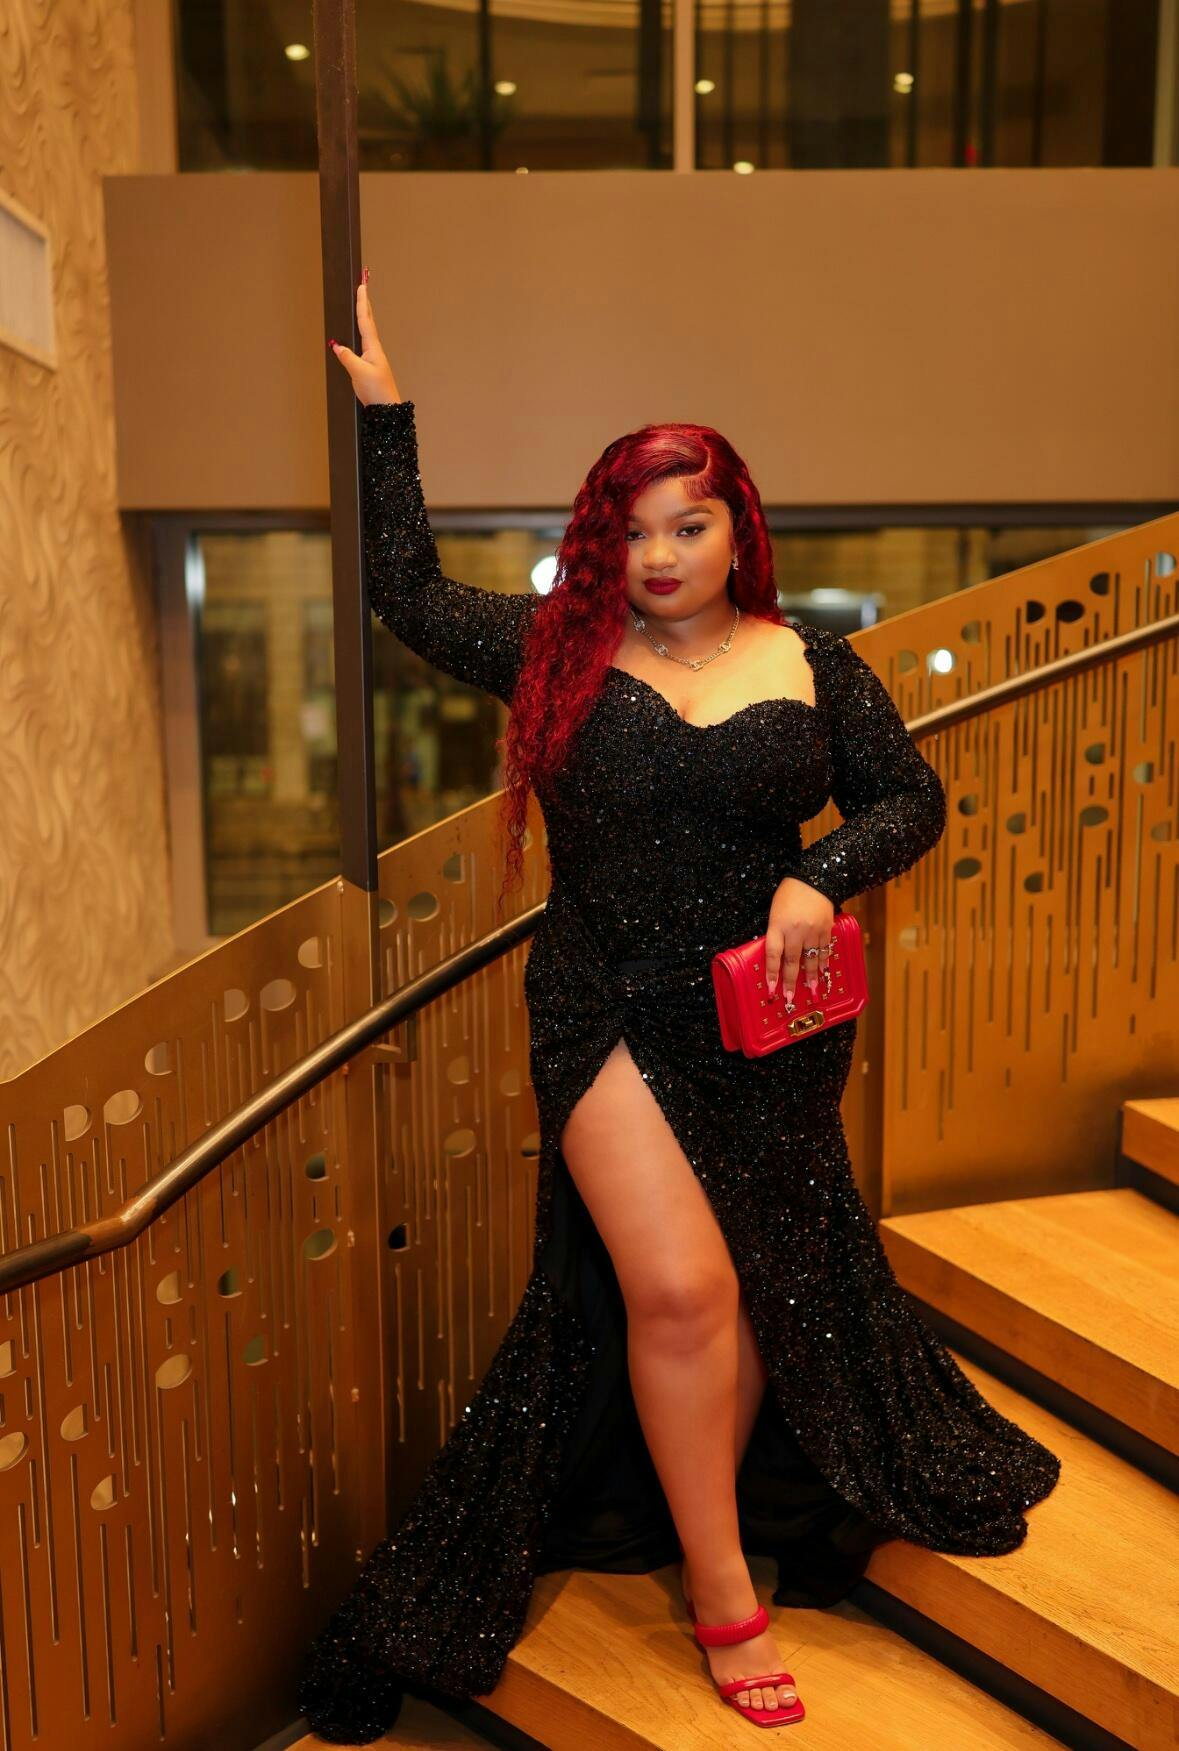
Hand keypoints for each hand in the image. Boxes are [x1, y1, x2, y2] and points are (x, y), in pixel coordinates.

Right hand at [329, 277, 401, 405]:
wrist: (387, 409)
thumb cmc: (376, 391)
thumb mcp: (358, 372)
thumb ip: (346, 357)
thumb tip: (337, 346)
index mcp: (373, 348)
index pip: (365, 320)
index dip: (362, 302)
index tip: (362, 285)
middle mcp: (374, 350)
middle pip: (368, 322)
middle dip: (364, 304)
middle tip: (363, 287)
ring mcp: (373, 358)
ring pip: (367, 332)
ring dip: (364, 316)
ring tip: (362, 303)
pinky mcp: (370, 367)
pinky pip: (363, 344)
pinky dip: (360, 333)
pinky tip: (357, 335)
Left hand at [763, 877, 834, 1001]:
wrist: (813, 878)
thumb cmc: (788, 895)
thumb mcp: (774, 913)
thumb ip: (775, 933)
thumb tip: (777, 956)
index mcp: (778, 925)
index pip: (773, 954)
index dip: (772, 973)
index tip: (771, 989)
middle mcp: (795, 930)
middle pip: (792, 961)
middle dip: (791, 982)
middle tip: (790, 999)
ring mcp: (812, 930)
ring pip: (811, 959)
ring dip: (811, 977)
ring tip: (812, 992)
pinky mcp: (826, 928)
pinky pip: (825, 950)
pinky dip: (824, 962)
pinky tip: (824, 973)